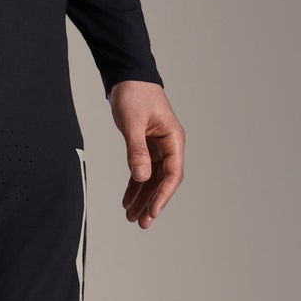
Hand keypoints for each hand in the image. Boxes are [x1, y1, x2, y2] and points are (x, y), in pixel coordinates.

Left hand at [108, 81, 185, 228]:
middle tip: (141, 223)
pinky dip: (135, 186)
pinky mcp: (146, 146)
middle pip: (163, 181)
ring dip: (143, 198)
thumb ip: (137, 150)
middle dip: (152, 202)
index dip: (163, 195)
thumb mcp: (133, 123)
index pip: (172, 174)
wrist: (127, 77)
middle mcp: (169, 145)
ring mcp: (158, 147)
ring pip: (152, 179)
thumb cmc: (134, 94)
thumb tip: (142, 177)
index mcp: (173, 139)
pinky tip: (127, 200)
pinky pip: (142, 171)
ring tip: (131, 217)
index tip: (153, 212)